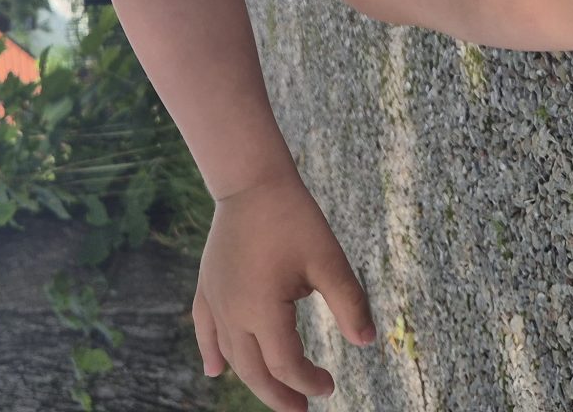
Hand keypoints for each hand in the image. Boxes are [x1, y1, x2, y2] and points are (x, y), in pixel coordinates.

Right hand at [194, 174, 375, 411]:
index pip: (285, 364)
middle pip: (254, 371)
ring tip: (273, 394)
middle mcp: (233, 312)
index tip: (330, 384)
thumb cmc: (293, 217)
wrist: (251, 182)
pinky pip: (204, 329)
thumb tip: (367, 342)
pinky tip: (214, 370)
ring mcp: (216, 300)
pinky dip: (210, 353)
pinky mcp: (207, 286)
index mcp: (263, 310)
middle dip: (278, 396)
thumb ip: (349, 303)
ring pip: (230, 355)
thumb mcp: (328, 260)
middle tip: (301, 411)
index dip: (309, 381)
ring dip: (251, 380)